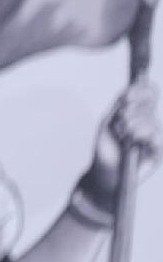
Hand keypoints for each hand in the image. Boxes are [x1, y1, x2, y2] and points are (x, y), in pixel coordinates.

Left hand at [84, 77, 161, 208]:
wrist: (104, 170)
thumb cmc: (106, 147)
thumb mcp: (108, 122)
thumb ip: (119, 105)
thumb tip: (129, 90)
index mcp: (138, 112)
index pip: (148, 93)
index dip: (140, 91)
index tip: (125, 97)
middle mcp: (149, 121)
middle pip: (148, 104)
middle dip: (128, 113)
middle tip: (117, 127)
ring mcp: (156, 135)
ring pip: (150, 120)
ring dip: (129, 128)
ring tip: (122, 138)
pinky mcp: (159, 150)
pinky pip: (155, 137)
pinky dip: (139, 137)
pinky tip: (131, 144)